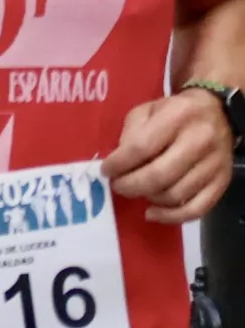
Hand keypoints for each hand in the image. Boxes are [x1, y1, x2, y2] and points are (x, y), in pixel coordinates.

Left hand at [104, 87, 233, 223]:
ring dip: (148, 198)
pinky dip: (171, 217)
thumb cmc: (174, 111)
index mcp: (177, 116)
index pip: (141, 148)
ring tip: (136, 191)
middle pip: (159, 176)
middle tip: (117, 185)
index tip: (105, 171)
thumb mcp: (147, 110)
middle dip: (130, 185)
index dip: (118, 164)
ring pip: (176, 194)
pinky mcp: (223, 182)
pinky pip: (197, 209)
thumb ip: (131, 133)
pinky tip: (153, 213)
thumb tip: (118, 163)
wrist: (217, 113)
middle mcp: (200, 140)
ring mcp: (214, 164)